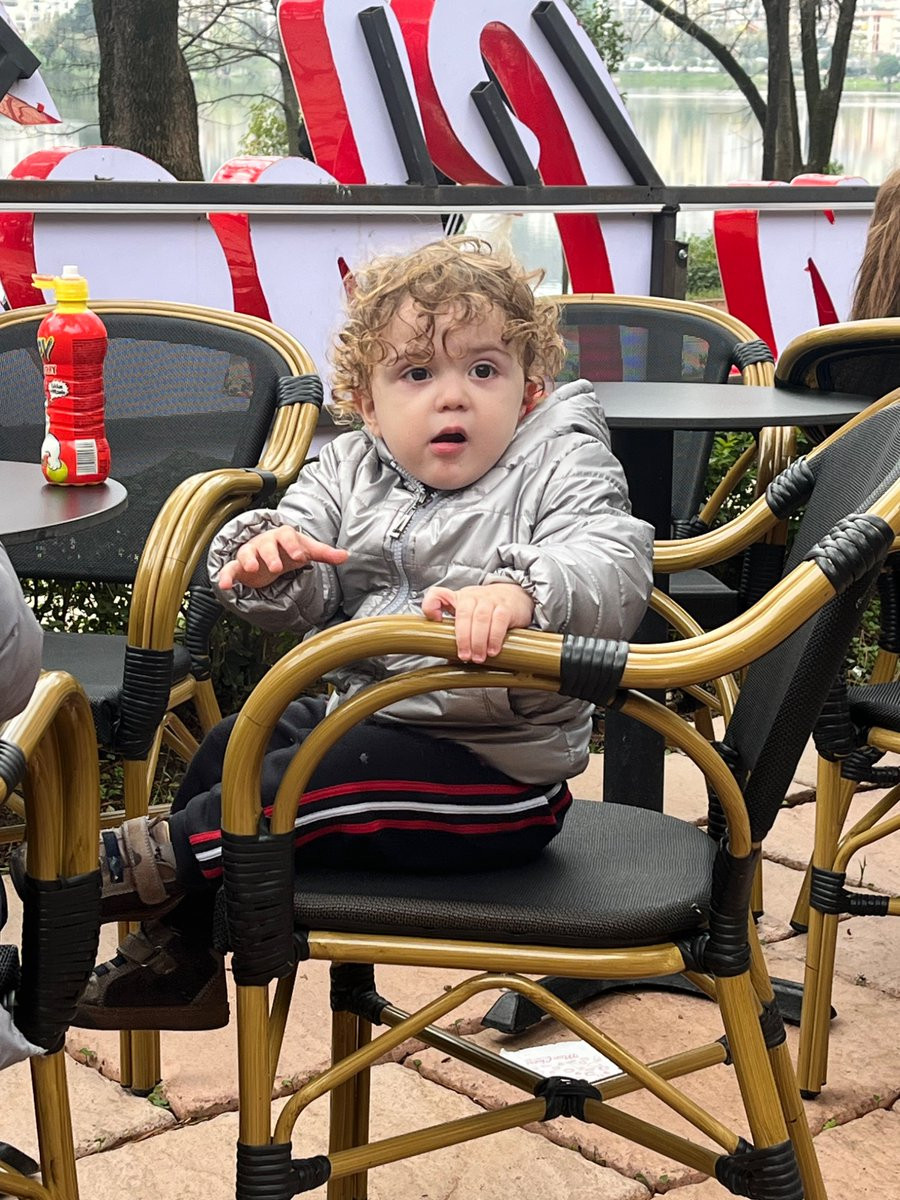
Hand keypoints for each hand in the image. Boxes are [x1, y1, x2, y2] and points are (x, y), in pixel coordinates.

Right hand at [218, 526, 347, 589]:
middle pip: (266, 544)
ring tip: (253, 569)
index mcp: (282, 536)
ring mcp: (251, 553)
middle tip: (277, 567)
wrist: (268, 553)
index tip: (300, 557)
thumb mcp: (306, 550)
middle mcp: (265, 542)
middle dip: (271, 554)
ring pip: (247, 553)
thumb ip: (324, 553)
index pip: (287, 536)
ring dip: (249, 560)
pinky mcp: (239, 567)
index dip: (293, 546)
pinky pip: (230, 569)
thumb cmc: (287, 550)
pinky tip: (225, 586)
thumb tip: (346, 555)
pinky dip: (226, 576)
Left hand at [421, 583, 533, 662]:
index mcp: (458, 598)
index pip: (437, 594)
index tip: (435, 620)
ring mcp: (490, 600)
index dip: (431, 606)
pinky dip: (494, 637)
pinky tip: (492, 650)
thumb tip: (449, 657)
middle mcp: (472, 596)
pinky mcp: (506, 607)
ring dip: (478, 641)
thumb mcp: (469, 614)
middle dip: (463, 638)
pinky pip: (499, 620)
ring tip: (478, 658)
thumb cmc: (488, 609)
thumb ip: (458, 631)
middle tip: (465, 656)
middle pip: (463, 614)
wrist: (516, 596)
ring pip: (481, 618)